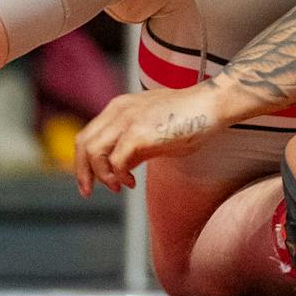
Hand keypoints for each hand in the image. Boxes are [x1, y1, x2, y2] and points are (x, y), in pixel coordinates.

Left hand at [71, 85, 223, 195]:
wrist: (212, 104)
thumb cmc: (190, 117)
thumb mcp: (154, 129)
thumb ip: (134, 144)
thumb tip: (120, 168)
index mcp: (120, 107)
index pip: (88, 135)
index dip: (83, 161)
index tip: (90, 180)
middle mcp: (119, 111)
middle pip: (83, 144)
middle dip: (83, 172)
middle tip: (89, 191)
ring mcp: (128, 121)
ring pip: (94, 153)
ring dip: (101, 176)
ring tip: (117, 187)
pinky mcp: (139, 134)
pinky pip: (116, 162)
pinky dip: (118, 176)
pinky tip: (131, 182)